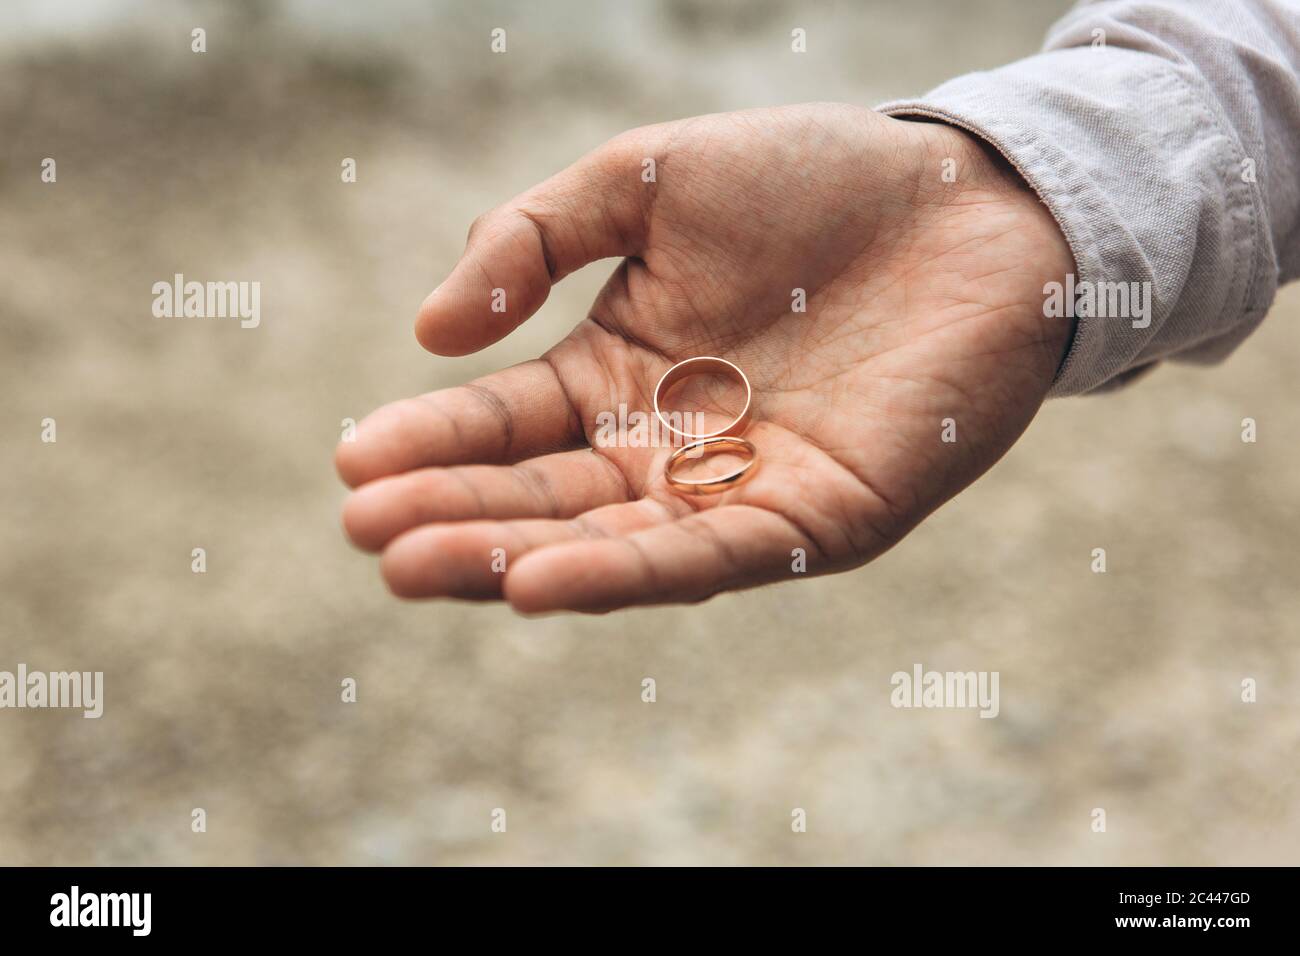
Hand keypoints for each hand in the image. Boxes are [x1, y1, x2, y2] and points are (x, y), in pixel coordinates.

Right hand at [335, 103, 1074, 612]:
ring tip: (418, 566)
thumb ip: (532, 238)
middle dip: (454, 517)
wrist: (965, 196)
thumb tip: (429, 333)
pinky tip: (542, 580)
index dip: (431, 442)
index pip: (506, 422)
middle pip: (543, 497)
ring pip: (609, 543)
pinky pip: (711, 554)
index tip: (355, 463)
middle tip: (367, 537)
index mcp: (618, 371)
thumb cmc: (808, 180)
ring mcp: (736, 491)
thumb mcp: (644, 180)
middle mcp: (664, 447)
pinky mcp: (816, 522)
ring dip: (513, 558)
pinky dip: (626, 572)